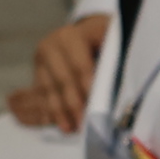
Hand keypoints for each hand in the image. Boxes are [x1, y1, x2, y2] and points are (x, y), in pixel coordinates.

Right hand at [6, 12, 110, 130]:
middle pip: (63, 78)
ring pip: (49, 87)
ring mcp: (42, 56)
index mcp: (73, 35)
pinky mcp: (37, 68)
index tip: (94, 107)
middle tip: (82, 125)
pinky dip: (48, 106)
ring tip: (68, 128)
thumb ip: (114, 58)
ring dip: (58, 110)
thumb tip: (121, 85)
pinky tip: (53, 121)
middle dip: (73, 104)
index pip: (80, 66)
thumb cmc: (107, 38)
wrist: (87, 30)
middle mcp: (52, 44)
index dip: (87, 87)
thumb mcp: (113, 39)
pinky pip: (40, 90)